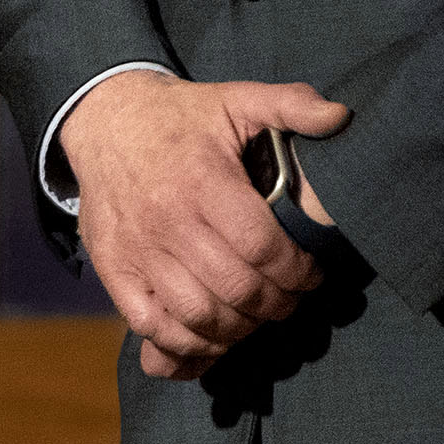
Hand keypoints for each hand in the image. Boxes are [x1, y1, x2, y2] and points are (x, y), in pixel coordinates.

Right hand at [57, 71, 349, 380]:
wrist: (104, 119)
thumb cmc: (180, 117)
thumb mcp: (235, 99)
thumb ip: (290, 105)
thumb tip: (340, 116)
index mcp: (202, 179)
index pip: (262, 247)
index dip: (298, 271)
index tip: (311, 273)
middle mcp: (167, 218)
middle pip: (237, 288)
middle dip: (277, 304)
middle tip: (289, 297)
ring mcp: (138, 248)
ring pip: (199, 315)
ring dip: (240, 328)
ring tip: (255, 313)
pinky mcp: (113, 268)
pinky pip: (152, 326)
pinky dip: (187, 343)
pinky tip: (212, 333)